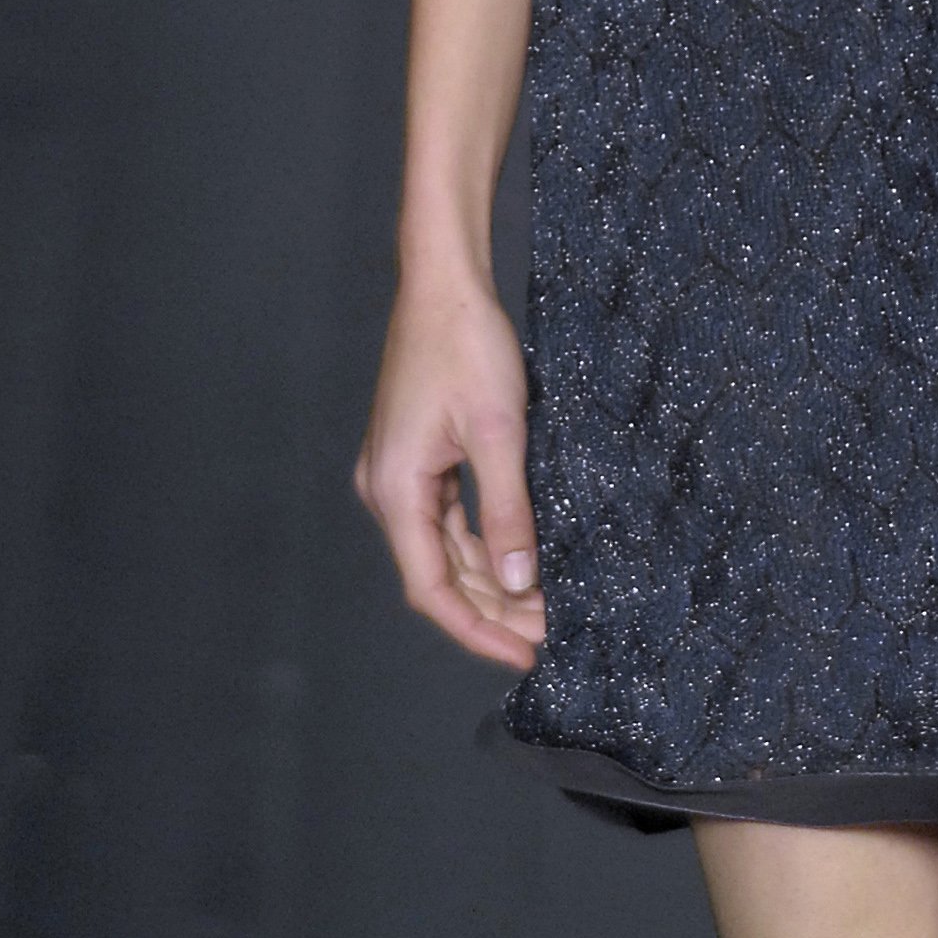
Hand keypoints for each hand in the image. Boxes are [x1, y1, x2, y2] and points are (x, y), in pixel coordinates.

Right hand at [354, 272, 545, 667]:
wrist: (443, 281)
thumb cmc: (466, 345)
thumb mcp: (497, 431)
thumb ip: (508, 510)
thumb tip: (521, 581)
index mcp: (396, 490)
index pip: (432, 588)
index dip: (477, 629)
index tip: (522, 655)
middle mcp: (387, 489)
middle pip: (440, 572)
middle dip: (494, 607)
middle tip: (549, 633)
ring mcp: (399, 472)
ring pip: (445, 547)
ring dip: (491, 577)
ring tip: (542, 606)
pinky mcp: (416, 454)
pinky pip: (448, 516)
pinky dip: (482, 541)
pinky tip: (519, 557)